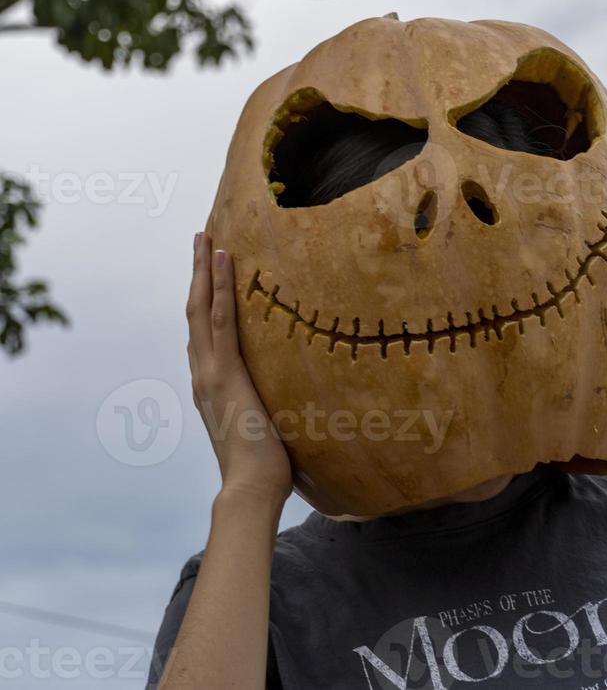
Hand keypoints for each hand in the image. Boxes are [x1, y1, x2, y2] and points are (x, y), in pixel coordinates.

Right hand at [186, 232, 292, 503]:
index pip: (203, 332)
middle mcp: (203, 373)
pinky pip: (221, 319)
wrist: (252, 490)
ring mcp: (210, 372)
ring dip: (202, 269)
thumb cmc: (264, 466)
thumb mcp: (263, 424)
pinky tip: (223, 258)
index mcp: (210, 385)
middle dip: (196, 273)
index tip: (206, 272)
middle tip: (199, 238)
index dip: (202, 299)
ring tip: (205, 236)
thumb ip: (265, 403)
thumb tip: (291, 394)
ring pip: (201, 308)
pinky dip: (219, 285)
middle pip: (195, 311)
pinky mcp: (224, 372)